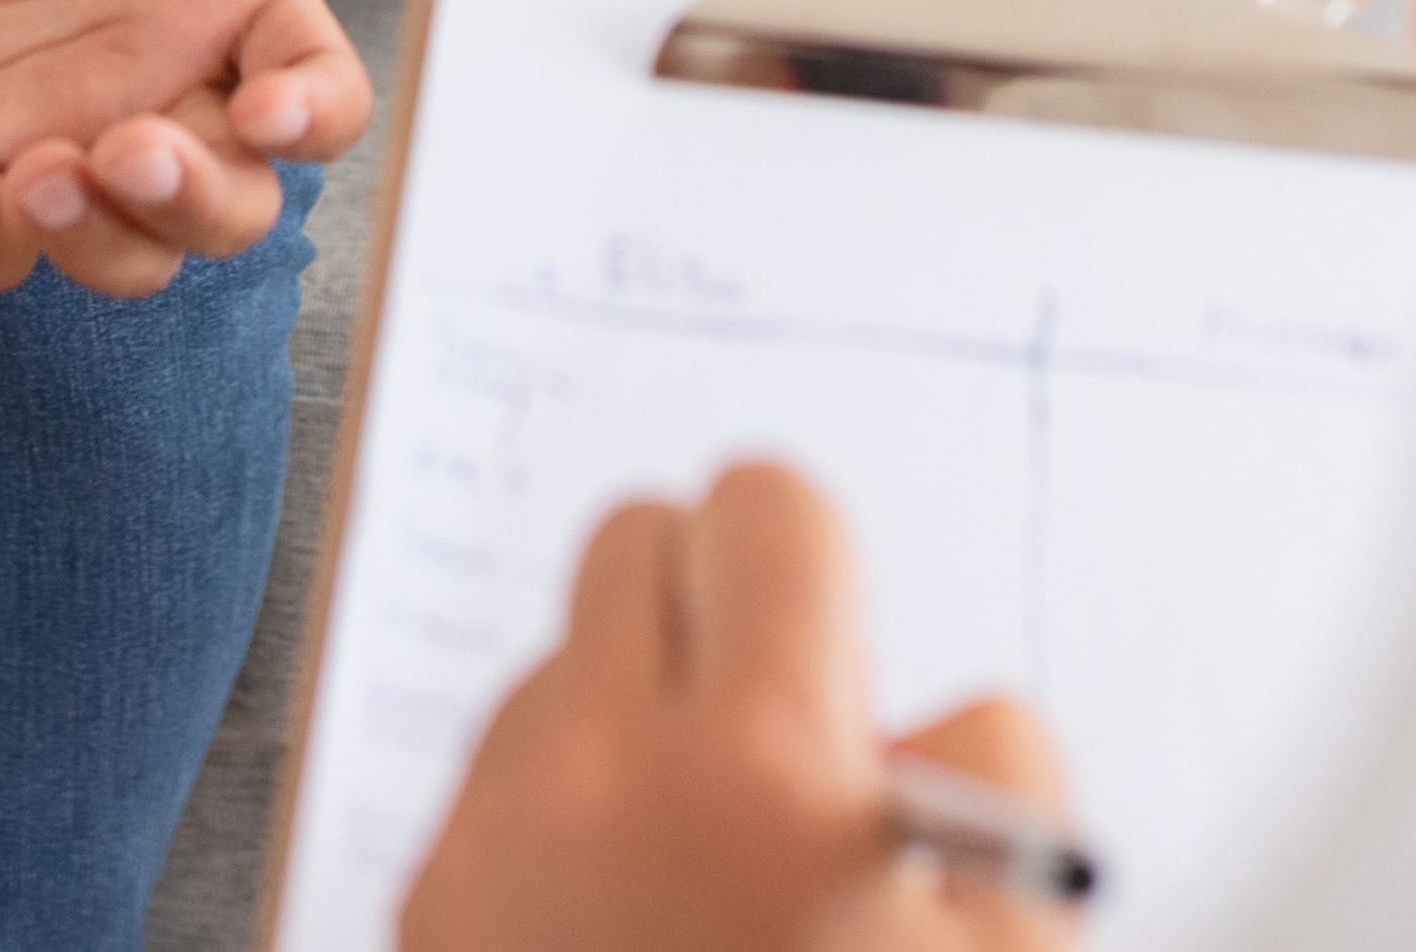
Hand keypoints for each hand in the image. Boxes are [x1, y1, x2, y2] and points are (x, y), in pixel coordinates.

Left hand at [0, 0, 397, 298]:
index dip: (310, 123)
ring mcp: (67, 121)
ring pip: (120, 256)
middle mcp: (171, 79)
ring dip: (92, 240)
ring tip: (39, 170)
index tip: (261, 105)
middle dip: (189, 203)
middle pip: (228, 210)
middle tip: (128, 145)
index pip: (322, 99)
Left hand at [403, 463, 1080, 951]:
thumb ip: (990, 781)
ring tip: (711, 872)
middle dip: (721, 618)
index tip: (847, 676)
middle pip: (637, 542)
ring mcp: (488, 849)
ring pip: (561, 663)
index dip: (827, 583)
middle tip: (785, 750)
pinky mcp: (424, 918)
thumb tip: (908, 718)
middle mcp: (595, 782)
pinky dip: (568, 818)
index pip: (768, 507)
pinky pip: (500, 782)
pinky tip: (633, 933)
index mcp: (760, 775)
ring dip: (637, 719)